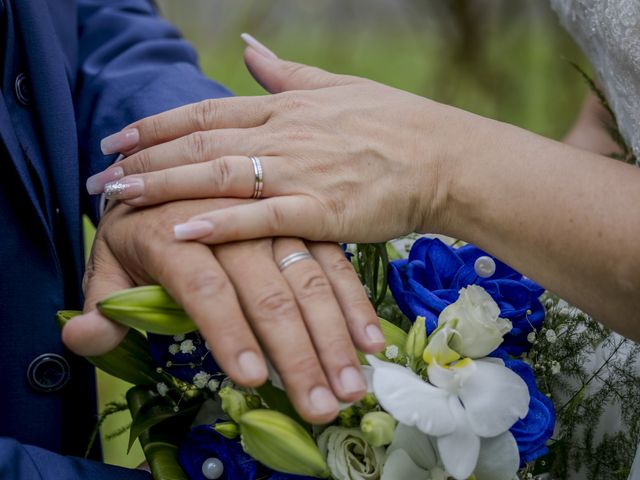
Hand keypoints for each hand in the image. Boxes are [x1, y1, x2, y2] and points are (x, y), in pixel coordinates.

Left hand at [62, 199, 383, 422]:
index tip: (252, 382)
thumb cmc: (144, 226)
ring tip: (352, 387)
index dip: (227, 334)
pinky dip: (354, 305)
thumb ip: (100, 304)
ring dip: (335, 337)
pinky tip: (372, 344)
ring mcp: (272, 221)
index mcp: (172, 232)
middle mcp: (229, 223)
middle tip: (321, 406)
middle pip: (268, 293)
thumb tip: (83, 340)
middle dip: (297, 354)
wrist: (176, 170)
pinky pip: (333, 265)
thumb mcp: (111, 260)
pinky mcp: (301, 224)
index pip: (204, 289)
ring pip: (308, 280)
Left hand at [89, 39, 467, 244]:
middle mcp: (284, 135)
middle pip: (198, 144)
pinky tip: (180, 230)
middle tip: (99, 178)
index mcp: (285, 108)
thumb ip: (286, 72)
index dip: (156, 126)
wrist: (443, 158)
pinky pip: (260, 216)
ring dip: (164, 187)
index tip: (117, 141)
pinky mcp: (321, 210)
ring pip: (218, 175)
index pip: (205, 113)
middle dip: (143, 161)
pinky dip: (219, 222)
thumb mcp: (338, 87)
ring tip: (120, 200)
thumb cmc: (395, 124)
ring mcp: (300, 172)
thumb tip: (250, 45)